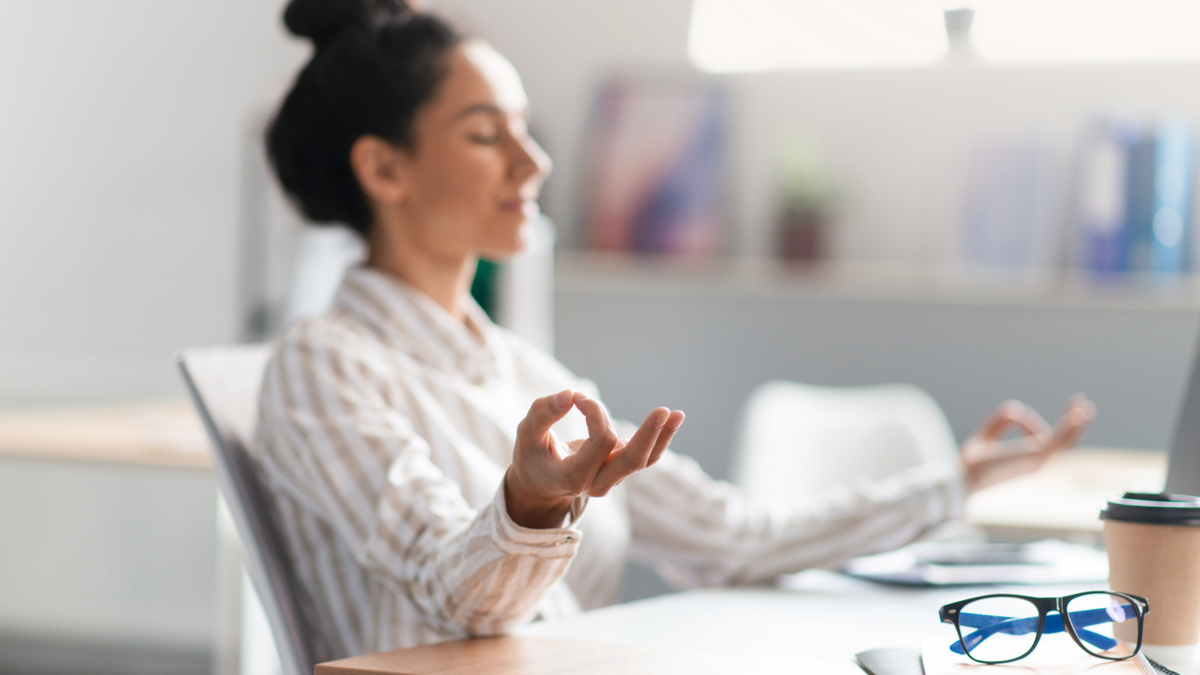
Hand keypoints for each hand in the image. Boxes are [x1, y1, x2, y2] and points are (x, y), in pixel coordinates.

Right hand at [505, 390, 684, 528]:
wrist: (540, 485)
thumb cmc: (532, 455)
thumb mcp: (527, 433)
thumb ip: (543, 413)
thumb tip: (569, 394)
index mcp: (573, 477)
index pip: (600, 442)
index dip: (595, 413)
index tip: (578, 397)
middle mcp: (596, 483)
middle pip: (631, 461)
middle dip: (648, 434)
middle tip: (664, 410)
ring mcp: (611, 479)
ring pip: (644, 460)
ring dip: (662, 436)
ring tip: (677, 414)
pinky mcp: (620, 470)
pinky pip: (646, 457)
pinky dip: (660, 438)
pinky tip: (674, 419)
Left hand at [961, 394, 1094, 493]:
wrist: (963, 476)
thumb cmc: (970, 464)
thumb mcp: (984, 437)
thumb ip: (998, 423)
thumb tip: (1014, 408)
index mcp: (1025, 461)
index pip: (1039, 440)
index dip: (1030, 422)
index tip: (1014, 412)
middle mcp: (1035, 462)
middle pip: (1062, 442)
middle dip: (1073, 424)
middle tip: (1082, 404)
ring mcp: (1038, 460)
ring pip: (1066, 441)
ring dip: (1076, 423)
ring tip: (1085, 406)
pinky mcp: (1037, 457)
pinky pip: (1059, 440)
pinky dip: (1070, 426)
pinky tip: (1078, 414)